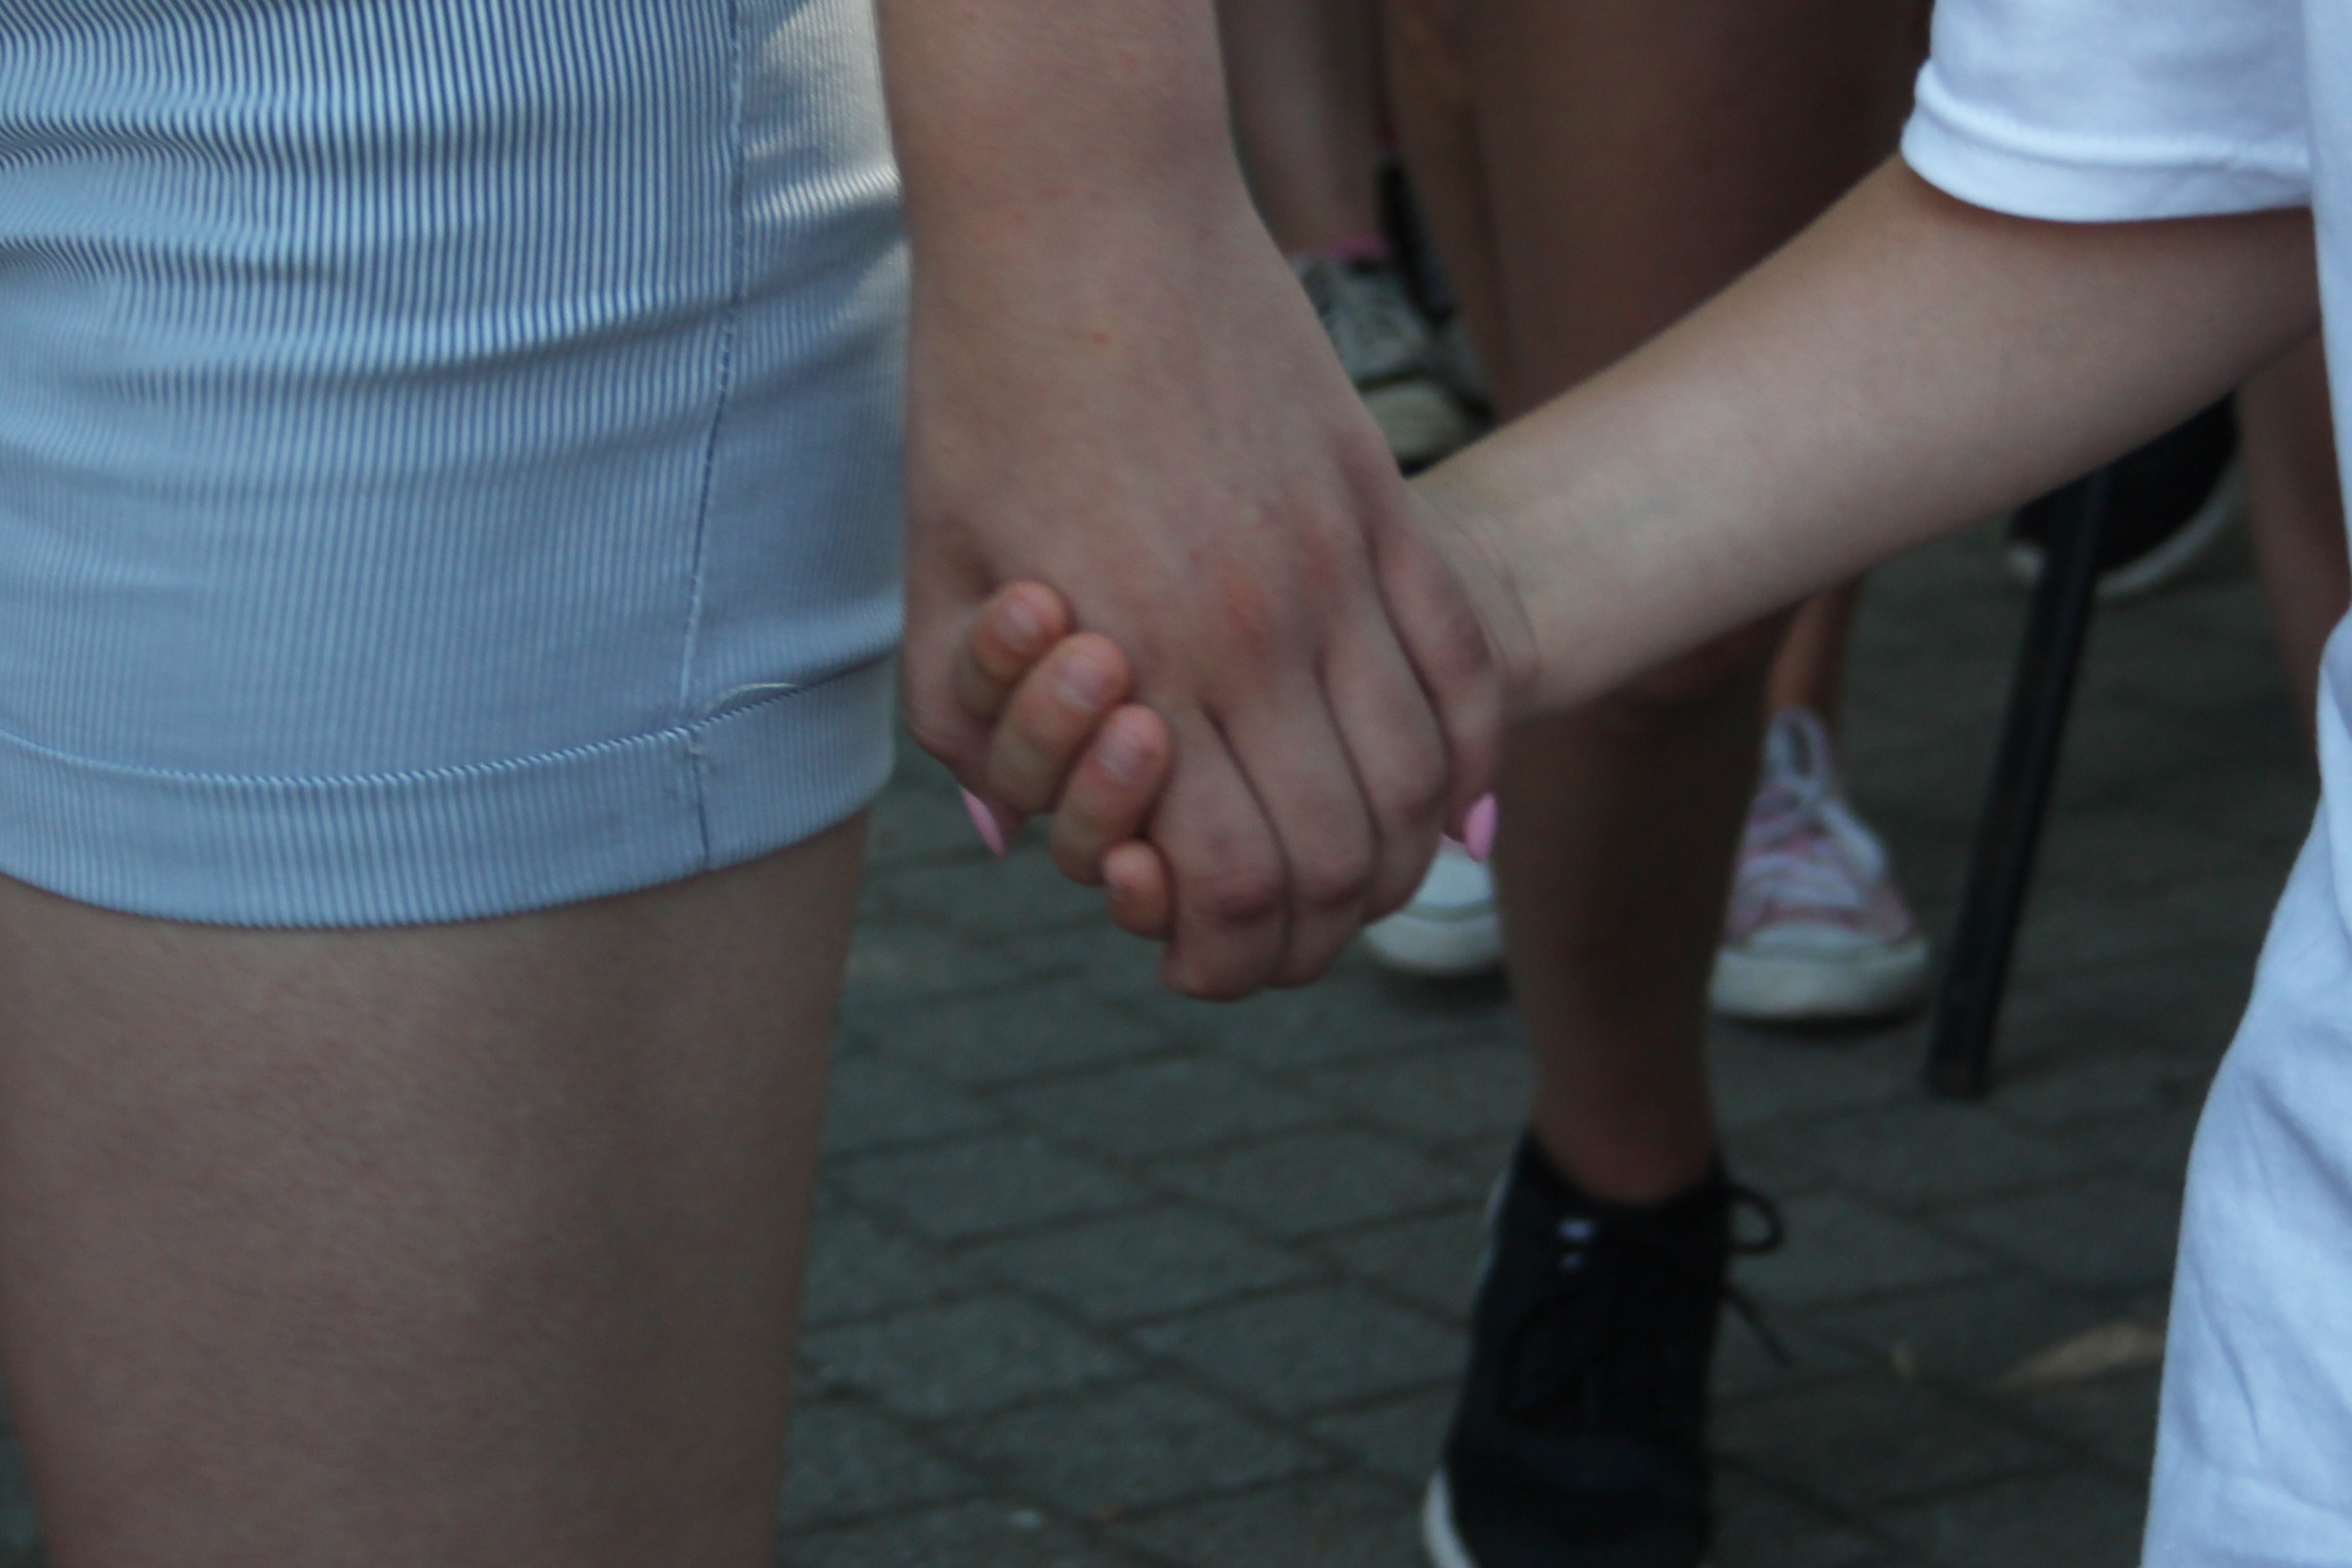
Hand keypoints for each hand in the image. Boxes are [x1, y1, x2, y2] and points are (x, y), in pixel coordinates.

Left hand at [899, 196, 1500, 997]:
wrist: (1086, 216)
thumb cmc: (985, 400)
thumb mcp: (932, 585)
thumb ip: (971, 734)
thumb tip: (1026, 847)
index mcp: (1141, 662)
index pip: (1232, 881)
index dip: (1221, 954)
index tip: (1188, 956)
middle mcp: (1262, 630)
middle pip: (1343, 857)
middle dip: (1305, 937)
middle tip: (1264, 939)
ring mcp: (1343, 565)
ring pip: (1419, 780)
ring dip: (1392, 861)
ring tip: (1346, 874)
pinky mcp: (1386, 504)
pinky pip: (1469, 668)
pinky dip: (1465, 758)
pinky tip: (1436, 794)